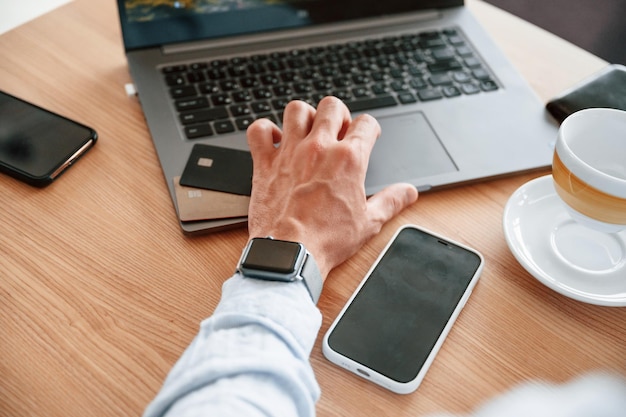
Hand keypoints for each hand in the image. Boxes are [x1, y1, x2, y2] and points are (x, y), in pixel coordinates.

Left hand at [246, 96, 417, 279]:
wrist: (291, 253)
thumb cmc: (327, 240)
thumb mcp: (369, 223)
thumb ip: (391, 202)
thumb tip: (408, 192)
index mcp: (349, 160)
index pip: (366, 123)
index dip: (370, 127)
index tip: (368, 135)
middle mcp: (319, 148)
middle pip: (332, 106)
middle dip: (339, 114)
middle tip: (339, 130)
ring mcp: (290, 153)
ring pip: (296, 109)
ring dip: (304, 115)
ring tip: (308, 129)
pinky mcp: (265, 164)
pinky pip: (258, 130)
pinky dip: (264, 130)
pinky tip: (273, 140)